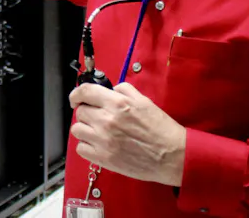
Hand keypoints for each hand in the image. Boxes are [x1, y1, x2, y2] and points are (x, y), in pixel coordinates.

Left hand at [69, 82, 186, 186]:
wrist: (172, 156)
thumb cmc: (161, 129)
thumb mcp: (144, 101)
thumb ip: (124, 91)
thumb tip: (109, 90)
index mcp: (117, 103)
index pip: (85, 92)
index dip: (76, 94)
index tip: (77, 98)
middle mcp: (106, 120)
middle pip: (80, 111)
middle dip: (87, 112)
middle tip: (98, 118)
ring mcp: (103, 140)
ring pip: (77, 129)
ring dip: (85, 129)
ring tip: (98, 132)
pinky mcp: (103, 158)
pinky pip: (80, 148)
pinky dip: (87, 146)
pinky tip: (99, 145)